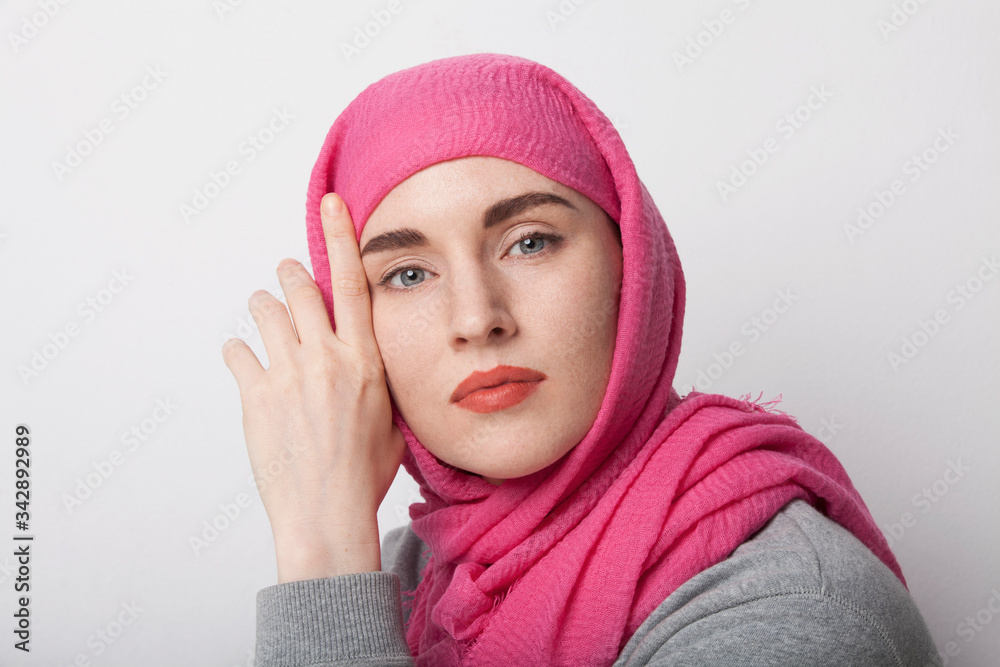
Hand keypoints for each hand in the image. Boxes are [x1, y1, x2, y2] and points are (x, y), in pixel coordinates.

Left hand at [222, 192, 406, 580]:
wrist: (327, 513)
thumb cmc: (365, 474)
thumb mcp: (391, 421)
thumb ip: (376, 382)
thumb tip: (366, 365)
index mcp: (366, 361)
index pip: (354, 285)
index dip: (342, 238)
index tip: (332, 204)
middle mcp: (326, 358)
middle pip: (299, 289)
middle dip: (290, 275)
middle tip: (285, 275)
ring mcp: (287, 374)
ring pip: (265, 312)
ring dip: (264, 309)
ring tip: (264, 317)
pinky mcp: (254, 395)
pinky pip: (236, 352)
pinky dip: (239, 352)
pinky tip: (243, 361)